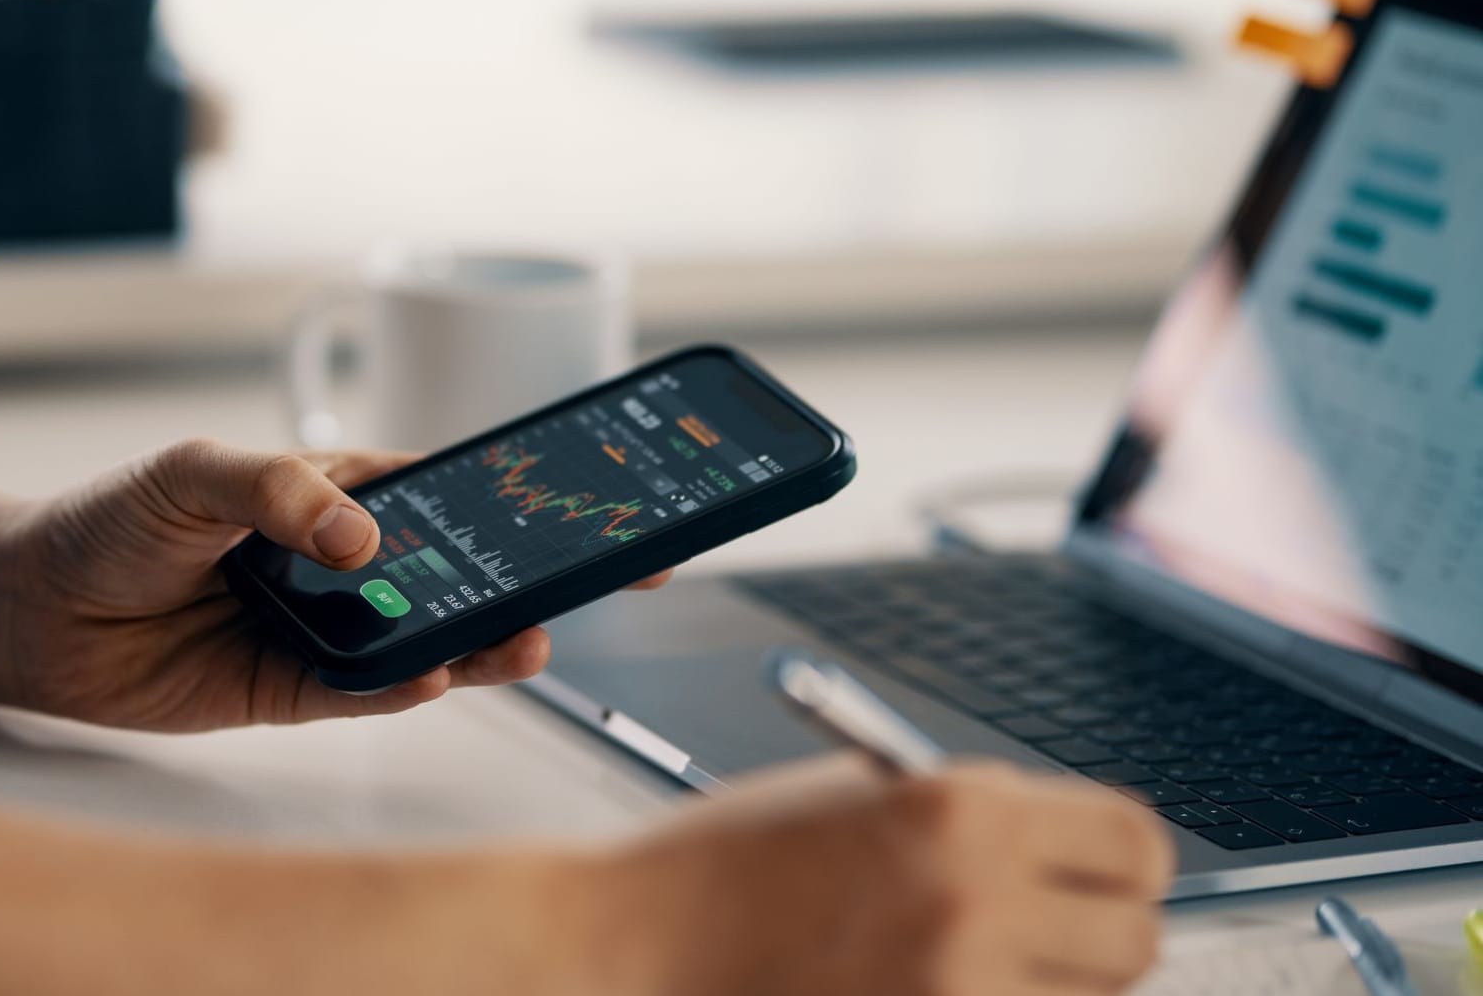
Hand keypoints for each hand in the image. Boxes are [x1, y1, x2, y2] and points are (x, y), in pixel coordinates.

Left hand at [5, 439, 667, 730]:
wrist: (39, 609)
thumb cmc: (116, 520)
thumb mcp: (198, 472)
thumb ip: (283, 494)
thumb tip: (365, 539)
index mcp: (342, 494)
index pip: (453, 494)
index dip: (523, 499)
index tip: (593, 504)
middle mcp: (349, 565)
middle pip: (460, 573)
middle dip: (531, 578)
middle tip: (599, 579)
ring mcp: (330, 629)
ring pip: (429, 639)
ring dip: (481, 641)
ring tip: (526, 639)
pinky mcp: (298, 690)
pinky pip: (366, 692)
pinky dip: (404, 687)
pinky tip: (434, 674)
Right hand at [601, 757, 1173, 995]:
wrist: (637, 944)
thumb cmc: (727, 862)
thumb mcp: (854, 798)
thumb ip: (967, 821)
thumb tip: (1064, 859)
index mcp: (960, 810)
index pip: (1137, 845)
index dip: (1125, 862)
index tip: (1102, 874)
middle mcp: (975, 900)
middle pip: (1136, 941)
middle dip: (1101, 935)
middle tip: (1046, 930)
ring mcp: (957, 991)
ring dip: (1048, 988)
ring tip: (967, 963)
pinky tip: (930, 991)